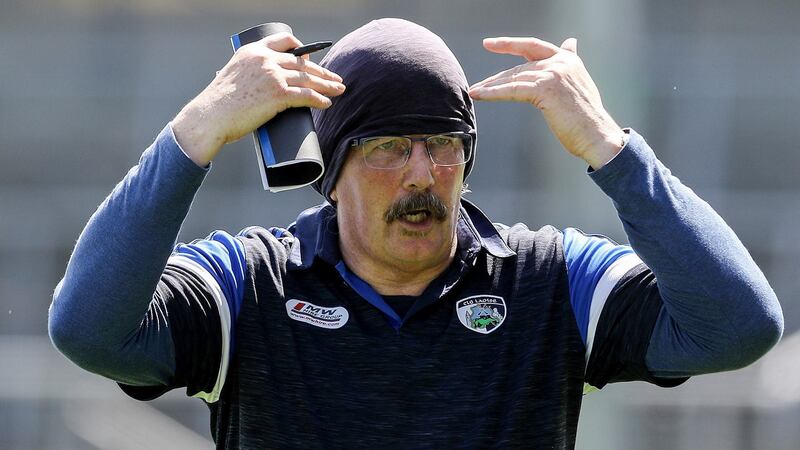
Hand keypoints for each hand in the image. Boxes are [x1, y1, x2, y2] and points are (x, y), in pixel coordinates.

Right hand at [172, 32, 345, 166]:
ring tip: (338, 89)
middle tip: (335, 78)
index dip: (302, 48)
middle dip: (321, 71)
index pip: (285, 41)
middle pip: (302, 62)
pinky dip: (319, 99)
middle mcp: (265, 59)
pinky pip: (306, 95)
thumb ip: (251, 74)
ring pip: (307, 78)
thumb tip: (265, 87)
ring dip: (327, 85)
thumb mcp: (234, 76)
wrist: (210, 116)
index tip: (312, 56)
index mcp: (253, 51)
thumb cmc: (219, 104)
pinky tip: (327, 102)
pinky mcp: (277, 94)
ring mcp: (272, 76)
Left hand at [469, 37, 623, 169]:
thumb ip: (570, 62)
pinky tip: (478, 95)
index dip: (509, 44)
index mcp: (567, 58)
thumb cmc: (586, 116)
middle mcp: (560, 62)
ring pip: (513, 78)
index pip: (533, 46)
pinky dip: (493, 93)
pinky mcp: (544, 89)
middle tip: (477, 86)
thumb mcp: (579, 82)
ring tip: (474, 92)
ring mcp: (552, 73)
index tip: (489, 44)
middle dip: (496, 78)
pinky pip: (512, 90)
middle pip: (519, 67)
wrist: (598, 135)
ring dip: (490, 86)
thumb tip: (570, 42)